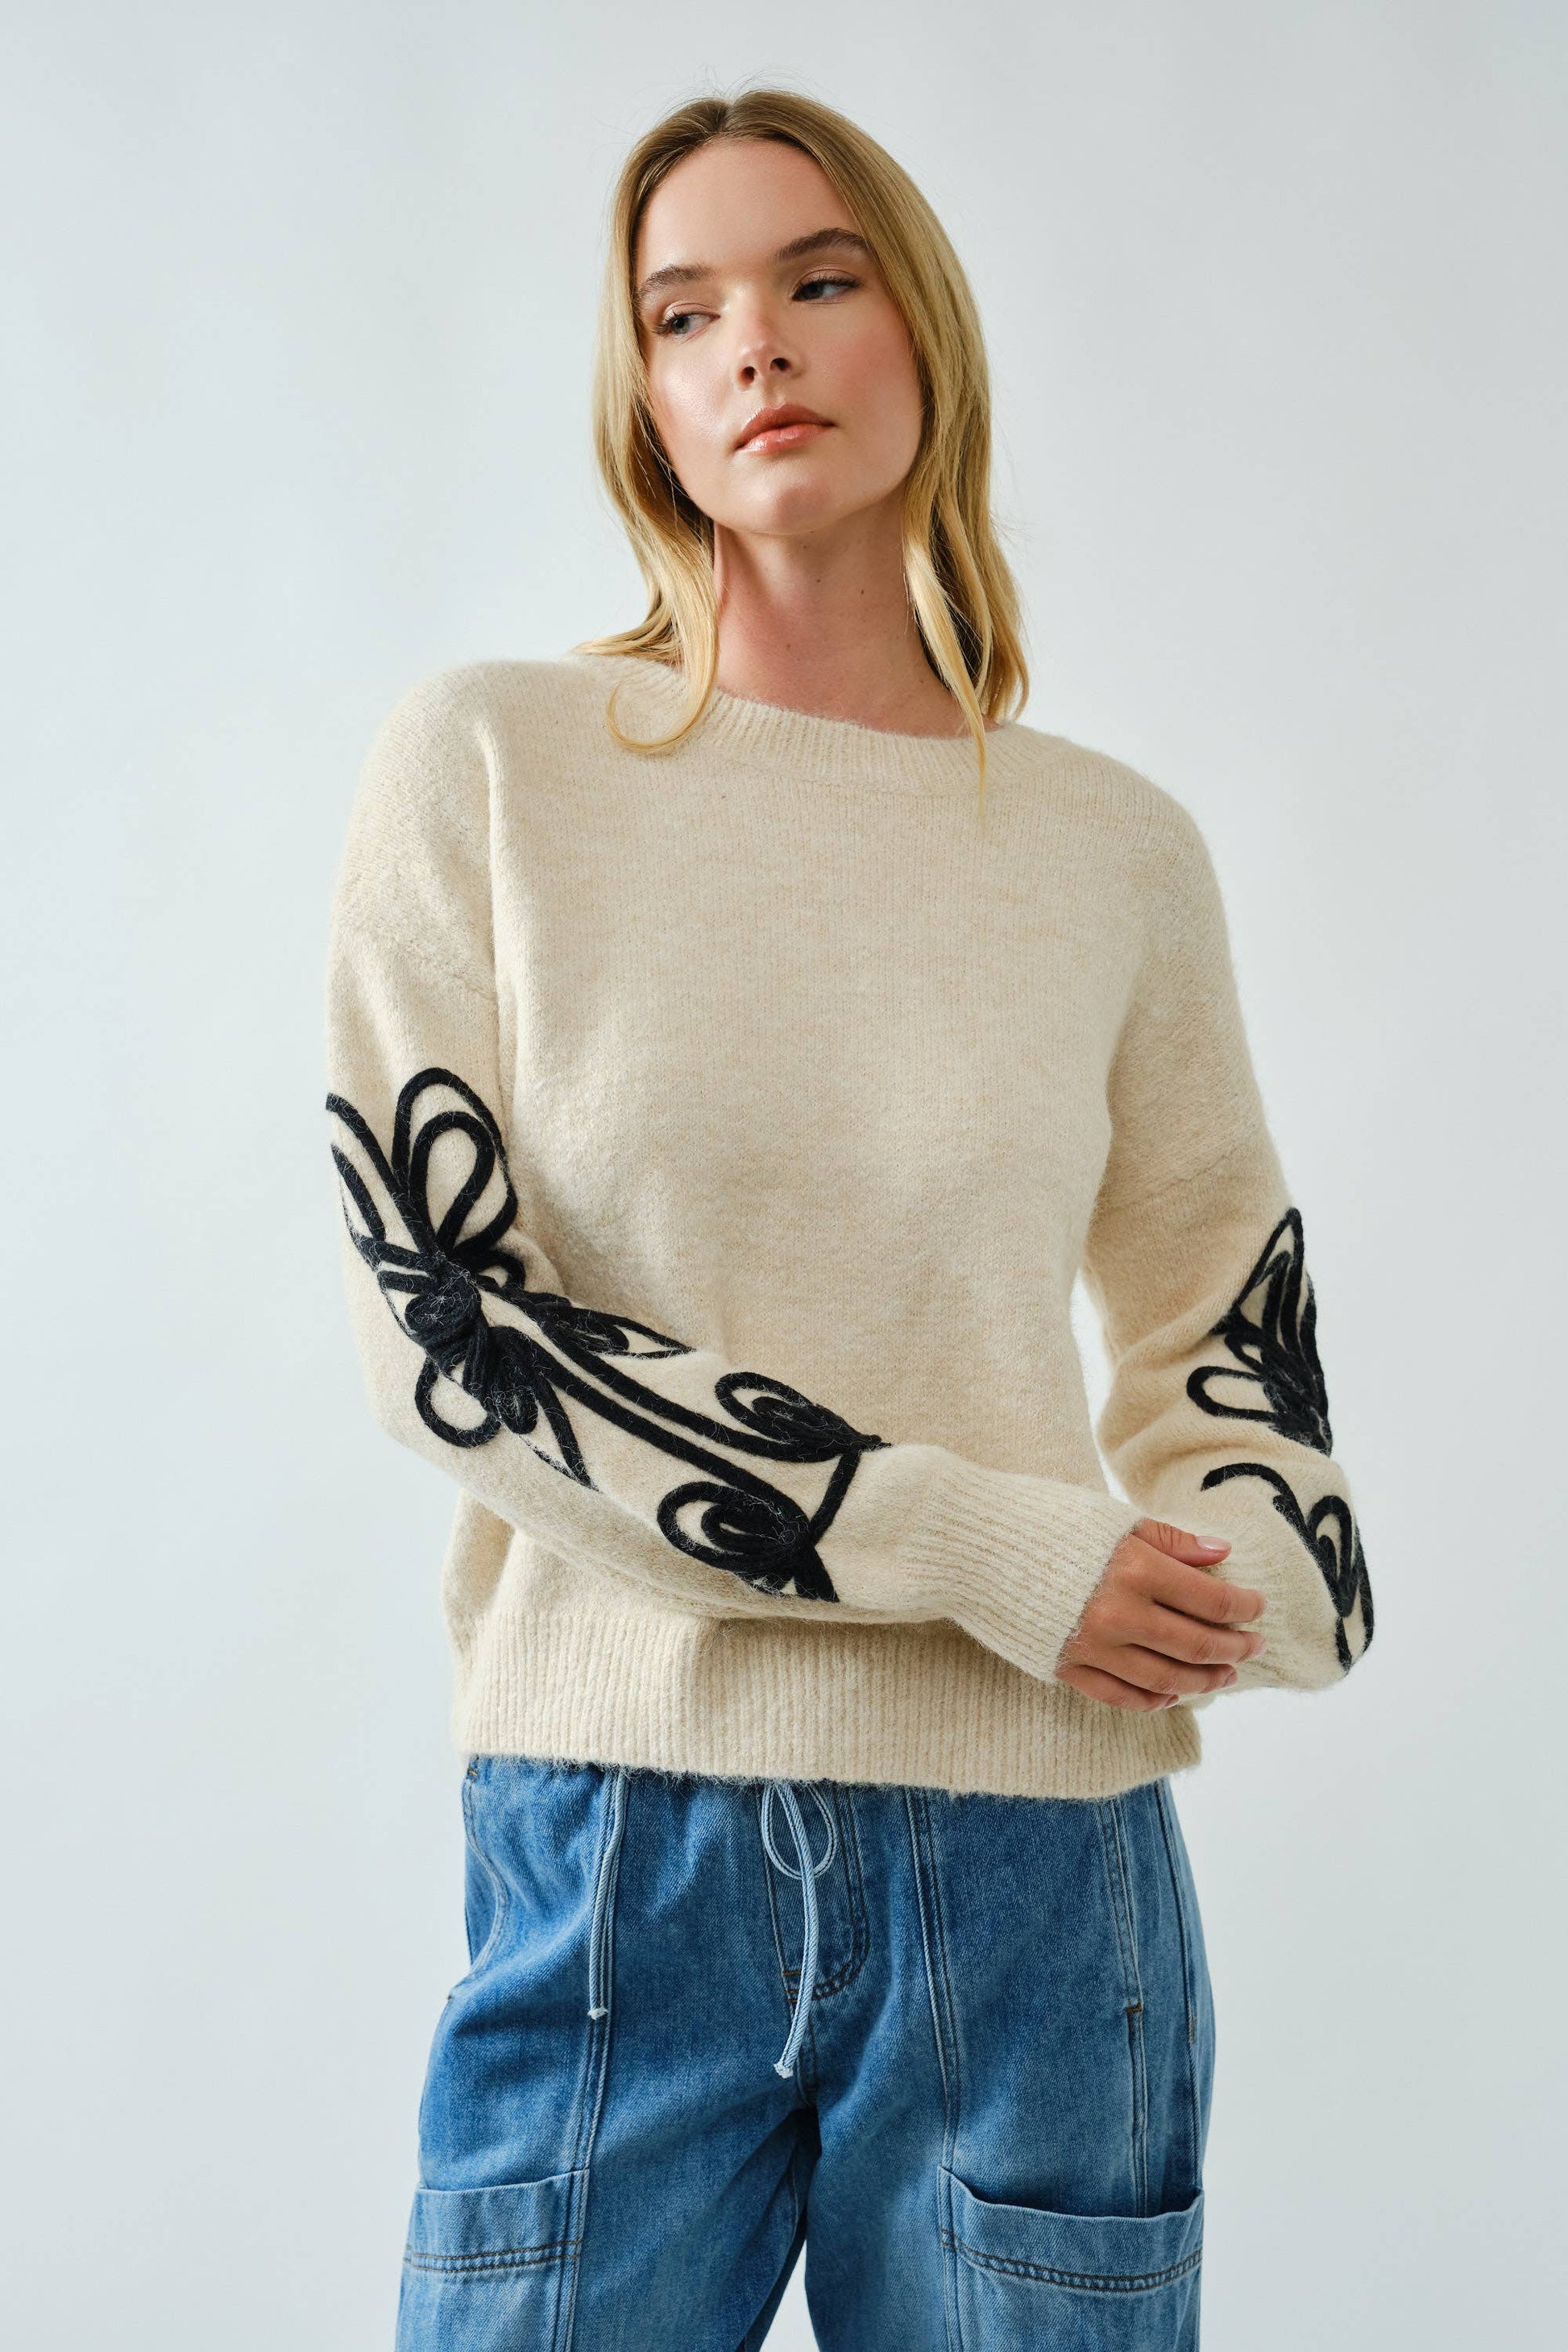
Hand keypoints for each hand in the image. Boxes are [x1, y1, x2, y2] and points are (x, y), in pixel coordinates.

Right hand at [1054, 1517, 1265, 1711]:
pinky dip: (1153, 1700)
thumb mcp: (1111, 1519)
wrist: (971, 1545)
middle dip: (1234, 1647)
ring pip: (1165, 1680)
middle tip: (1254, 1645)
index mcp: (1135, 1569)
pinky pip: (1121, 1696)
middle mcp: (1119, 1615)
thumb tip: (1221, 1554)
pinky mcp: (1064, 1667)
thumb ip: (1170, 1540)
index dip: (1243, 1607)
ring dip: (1203, 1680)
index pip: (1210, 1601)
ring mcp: (1091, 1648)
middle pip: (1196, 1645)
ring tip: (1225, 1675)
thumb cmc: (1041, 1520)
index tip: (1258, 1606)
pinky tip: (1172, 1694)